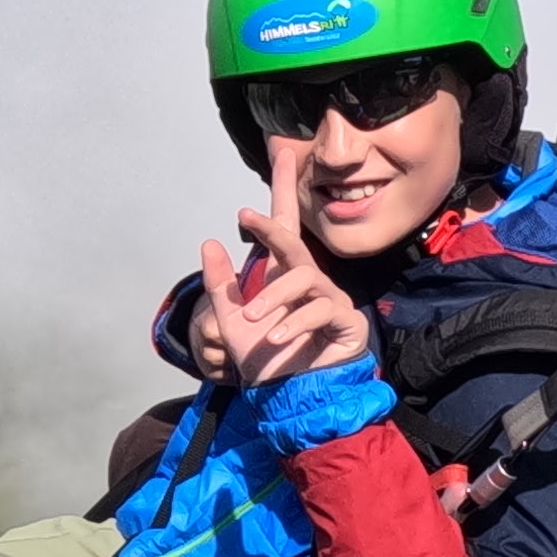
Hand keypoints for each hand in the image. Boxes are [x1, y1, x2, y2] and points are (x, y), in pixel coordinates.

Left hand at [182, 141, 369, 390]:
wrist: (289, 402)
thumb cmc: (266, 364)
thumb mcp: (231, 323)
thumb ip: (221, 286)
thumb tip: (209, 241)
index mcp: (283, 280)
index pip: (284, 229)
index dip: (282, 192)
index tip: (279, 155)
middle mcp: (308, 284)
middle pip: (295, 244)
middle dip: (271, 228)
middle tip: (247, 217)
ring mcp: (329, 300)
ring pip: (304, 278)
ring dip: (274, 297)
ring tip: (253, 319)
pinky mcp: (346, 322)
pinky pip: (320, 308)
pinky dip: (294, 323)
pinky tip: (276, 338)